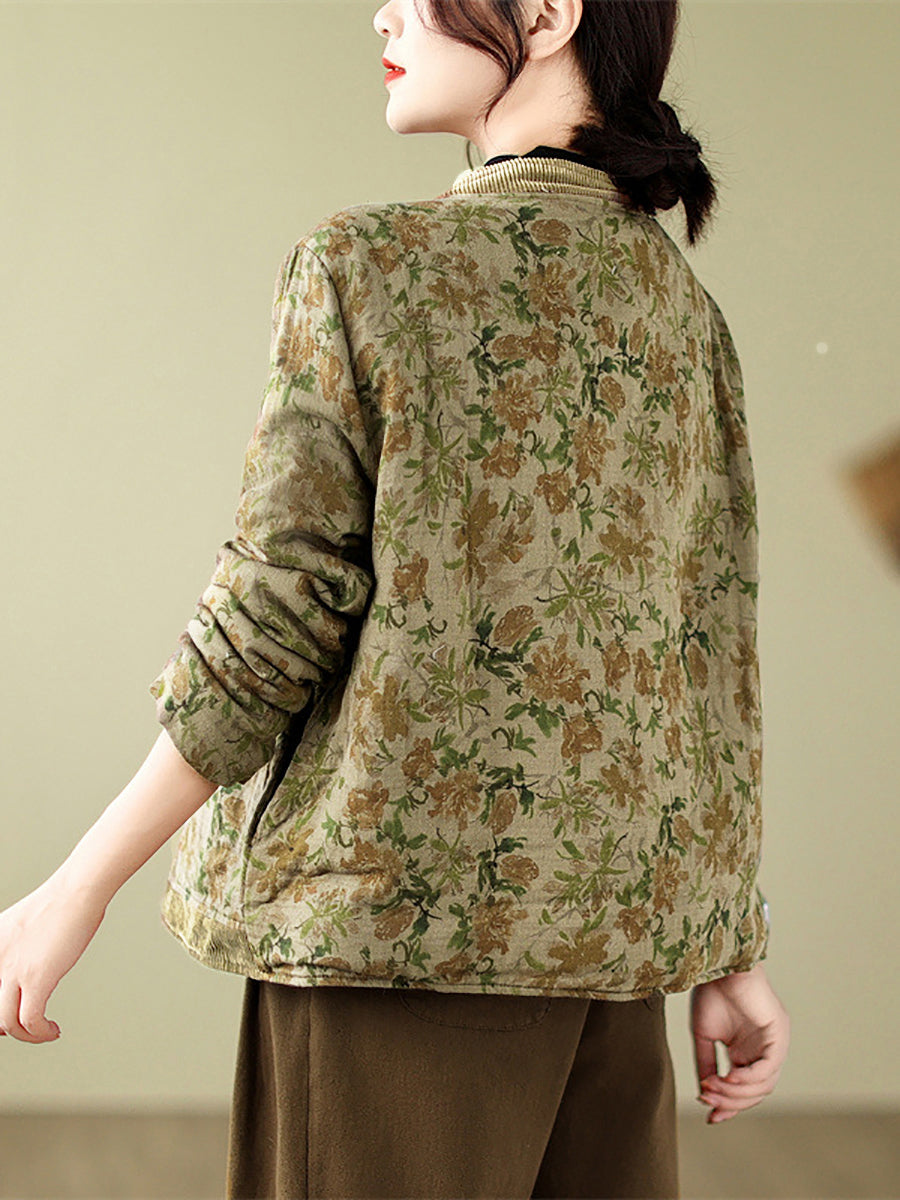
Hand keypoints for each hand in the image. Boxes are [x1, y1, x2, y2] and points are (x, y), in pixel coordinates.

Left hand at [0, 877, 107, 1042]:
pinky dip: (40, 1033)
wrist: (77, 891)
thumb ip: (13, 950)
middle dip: (3, 1027)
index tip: (4, 1021)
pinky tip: (52, 1030)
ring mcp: (13, 969)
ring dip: (25, 1035)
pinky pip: (30, 1020)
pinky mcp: (36, 977)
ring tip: (42, 1032)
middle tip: (20, 1028)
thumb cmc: (60, 903)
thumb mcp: (22, 926)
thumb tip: (20, 975)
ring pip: (5, 1023)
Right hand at [690, 962, 789, 1124]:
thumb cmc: (712, 991)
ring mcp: (775, 1042)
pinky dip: (747, 1078)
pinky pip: (768, 1068)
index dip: (730, 1106)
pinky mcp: (779, 1033)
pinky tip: (727, 1076)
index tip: (710, 1117)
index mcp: (750, 1050)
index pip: (746, 1088)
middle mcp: (766, 1049)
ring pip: (763, 1085)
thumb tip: (706, 1096)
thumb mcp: (705, 1037)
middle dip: (731, 1101)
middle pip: (756, 1092)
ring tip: (712, 1085)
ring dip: (736, 1091)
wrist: (717, 963)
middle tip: (707, 1098)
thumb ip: (708, 1066)